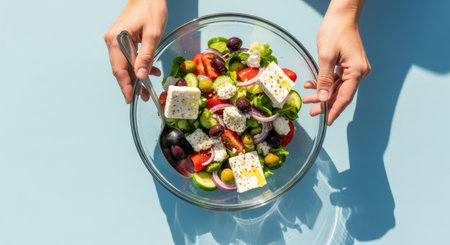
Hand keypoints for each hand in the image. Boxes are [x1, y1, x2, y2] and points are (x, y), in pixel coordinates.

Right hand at [104, 0, 166, 102]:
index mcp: (116, 40)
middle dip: (132, 84)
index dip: (125, 86)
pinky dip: (138, 66)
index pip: (119, 69)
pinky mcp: (122, 40)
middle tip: (145, 96)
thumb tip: (141, 76)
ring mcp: (115, 40)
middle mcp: (112, 41)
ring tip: (149, 87)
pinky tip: (150, 70)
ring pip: (125, 65)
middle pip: (121, 69)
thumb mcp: (153, 35)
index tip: (130, 99)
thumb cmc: (151, 9)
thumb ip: (146, 56)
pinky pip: (128, 57)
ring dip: (137, 76)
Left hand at [303, 0, 370, 124]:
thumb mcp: (326, 57)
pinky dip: (325, 83)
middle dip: (325, 103)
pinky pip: (337, 79)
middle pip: (341, 94)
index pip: (345, 97)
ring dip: (322, 93)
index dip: (335, 110)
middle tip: (311, 111)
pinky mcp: (349, 65)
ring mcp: (355, 68)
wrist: (342, 15)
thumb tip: (322, 98)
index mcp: (357, 71)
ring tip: (307, 99)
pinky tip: (312, 85)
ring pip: (338, 87)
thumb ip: (324, 79)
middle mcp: (359, 71)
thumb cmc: (335, 31)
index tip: (327, 121)